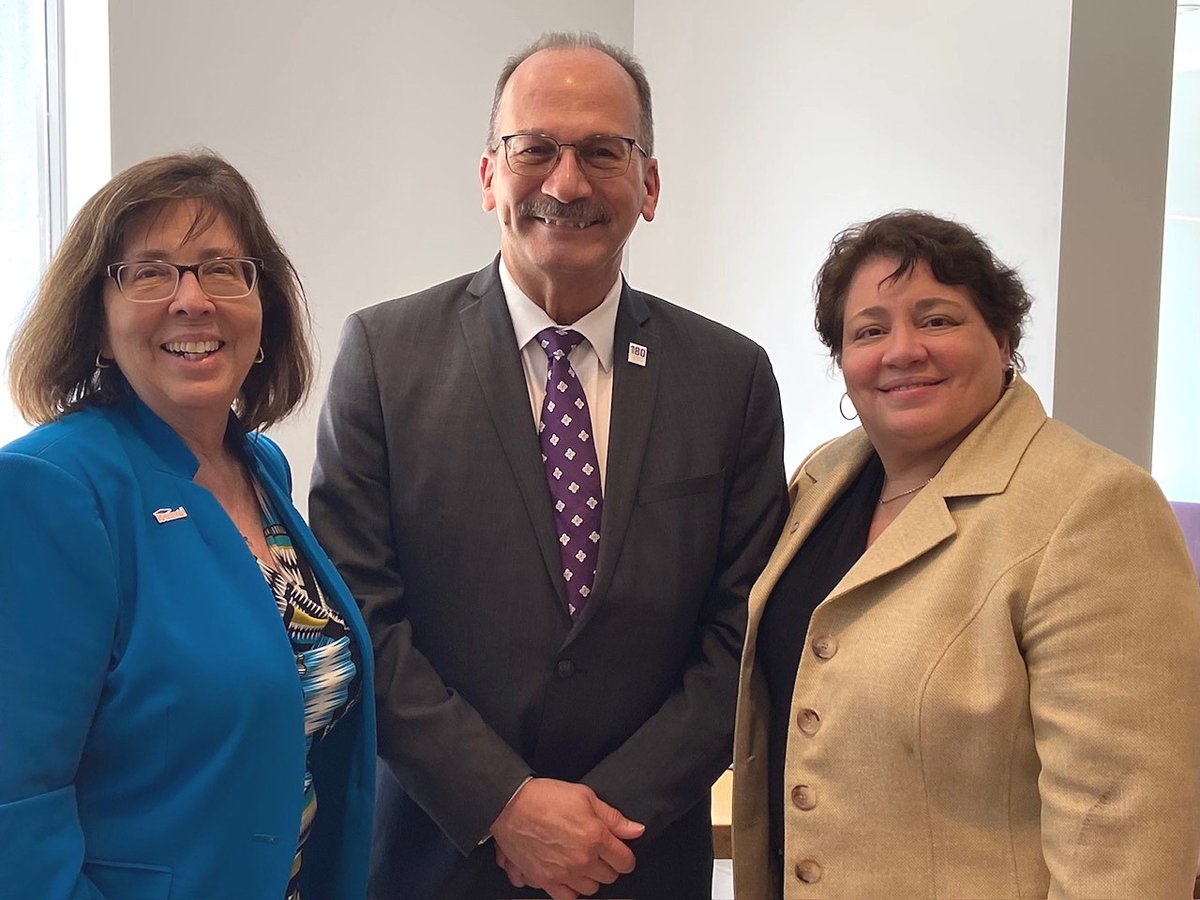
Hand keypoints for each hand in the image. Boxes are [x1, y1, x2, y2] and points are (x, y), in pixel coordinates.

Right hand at [490, 778, 644, 896]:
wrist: (511, 806)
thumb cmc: (547, 797)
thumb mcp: (585, 796)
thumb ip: (613, 817)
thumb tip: (637, 830)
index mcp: (595, 836)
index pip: (625, 861)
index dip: (625, 856)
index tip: (620, 852)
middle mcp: (582, 859)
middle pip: (609, 877)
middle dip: (608, 865)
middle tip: (598, 853)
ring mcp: (564, 873)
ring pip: (591, 888)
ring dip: (591, 877)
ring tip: (582, 863)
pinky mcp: (546, 881)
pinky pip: (568, 898)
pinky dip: (572, 890)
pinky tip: (570, 877)